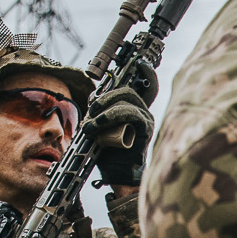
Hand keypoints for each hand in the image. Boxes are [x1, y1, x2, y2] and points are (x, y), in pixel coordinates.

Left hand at [84, 63, 157, 187]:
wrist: (118, 176)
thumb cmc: (109, 152)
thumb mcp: (100, 126)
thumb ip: (99, 110)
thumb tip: (93, 95)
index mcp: (135, 109)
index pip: (146, 85)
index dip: (146, 71)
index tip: (140, 61)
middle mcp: (143, 111)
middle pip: (128, 89)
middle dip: (106, 95)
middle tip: (91, 110)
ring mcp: (146, 119)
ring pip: (126, 98)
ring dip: (104, 108)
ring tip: (90, 125)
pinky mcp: (145, 128)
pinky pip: (130, 113)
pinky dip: (110, 116)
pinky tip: (98, 126)